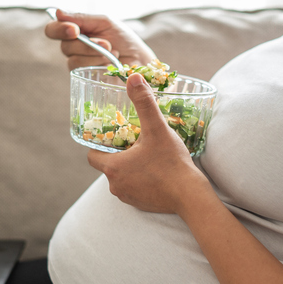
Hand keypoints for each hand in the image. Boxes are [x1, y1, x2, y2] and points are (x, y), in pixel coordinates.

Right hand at [44, 9, 156, 69]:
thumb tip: (57, 12)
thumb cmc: (124, 39)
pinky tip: (109, 62)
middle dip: (86, 45)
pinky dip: (96, 63)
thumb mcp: (105, 23)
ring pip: (72, 59)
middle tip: (106, 43)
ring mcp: (78, 62)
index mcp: (76, 30)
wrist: (139, 59)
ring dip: (94, 54)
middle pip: (64, 46)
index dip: (59, 29)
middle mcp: (73, 46)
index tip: (75, 30)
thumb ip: (82, 18)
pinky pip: (81, 70)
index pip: (53, 29)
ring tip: (112, 52)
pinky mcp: (84, 76)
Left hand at [87, 73, 212, 213]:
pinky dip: (140, 180)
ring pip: (121, 177)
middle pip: (108, 165)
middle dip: (118, 154)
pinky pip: (133, 189)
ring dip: (129, 167)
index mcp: (113, 167)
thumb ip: (144, 102)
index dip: (100, 144)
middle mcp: (115, 185)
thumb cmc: (171, 163)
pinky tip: (155, 172)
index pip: (92, 155)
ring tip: (146, 155)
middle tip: (134, 141)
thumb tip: (134, 77)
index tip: (113, 136)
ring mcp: (127, 197)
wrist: (190, 195)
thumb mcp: (156, 129)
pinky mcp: (140, 205)